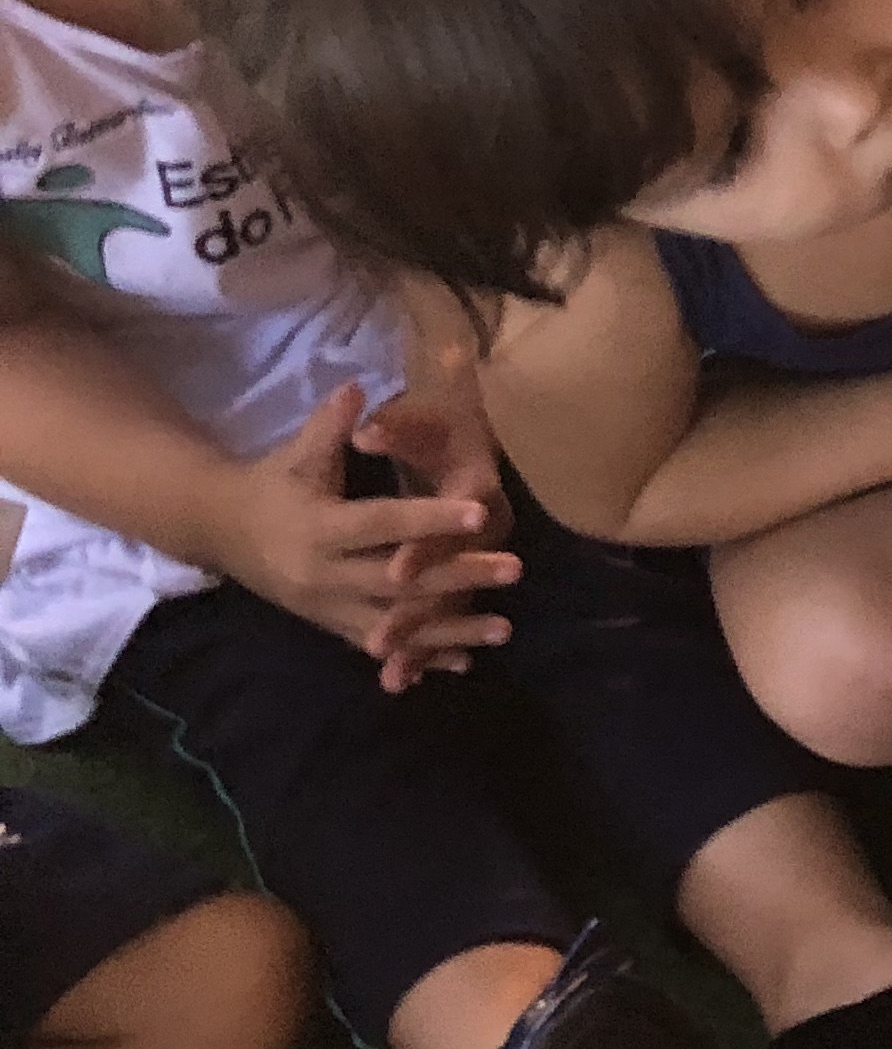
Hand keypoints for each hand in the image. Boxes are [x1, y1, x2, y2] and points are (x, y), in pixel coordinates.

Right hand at [206, 386, 521, 672]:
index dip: (431, 518)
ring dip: (451, 631)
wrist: (219, 531)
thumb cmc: (271, 483)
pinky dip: (422, 657)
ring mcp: (327, 608)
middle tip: (516, 569)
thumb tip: (357, 384)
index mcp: (319, 528)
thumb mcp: (297, 454)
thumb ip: (331, 425)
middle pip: (398, 582)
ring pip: (397, 626)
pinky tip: (465, 663)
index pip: (383, 523)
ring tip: (505, 628)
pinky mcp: (330, 627)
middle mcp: (323, 576)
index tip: (481, 511)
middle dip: (458, 576)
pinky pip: (382, 646)